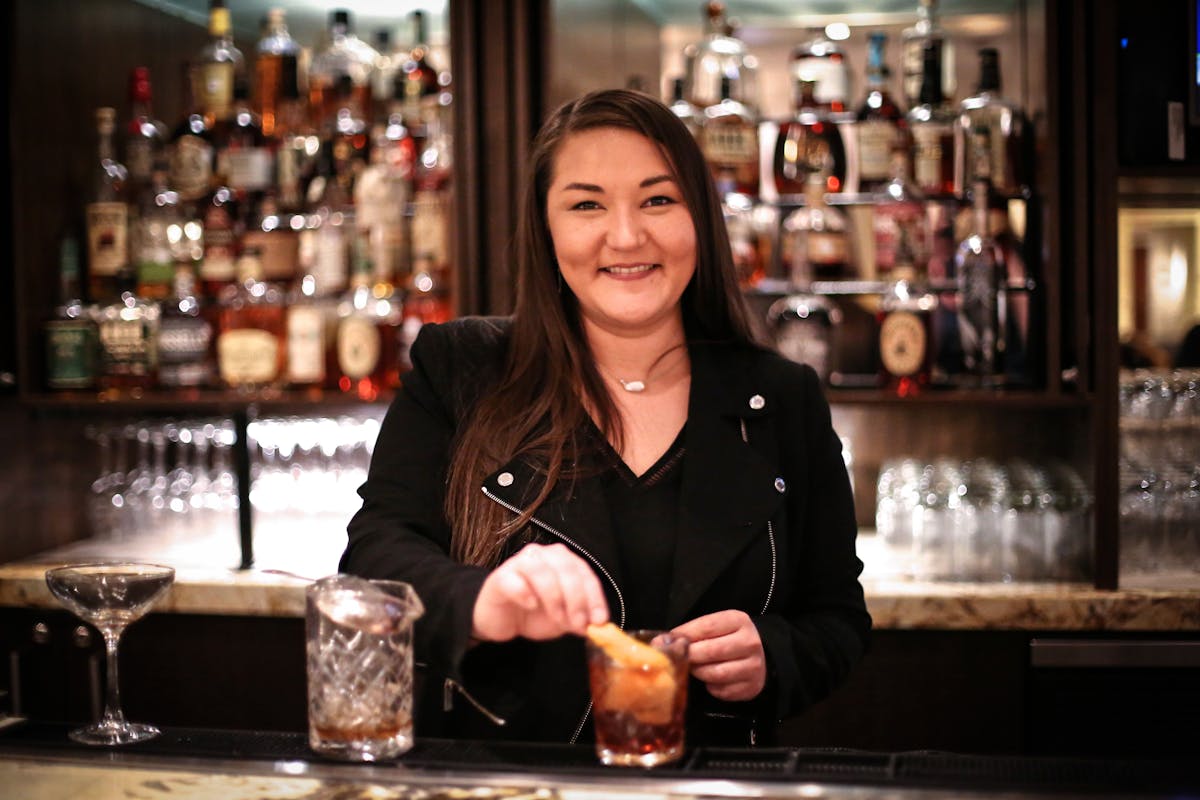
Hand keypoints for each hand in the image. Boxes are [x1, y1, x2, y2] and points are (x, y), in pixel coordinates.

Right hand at [472, 543, 608, 642]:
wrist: (502, 620)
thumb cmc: (533, 613)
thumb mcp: (563, 618)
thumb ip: (579, 618)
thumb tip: (596, 624)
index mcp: (564, 561)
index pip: (585, 574)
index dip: (595, 598)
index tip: (599, 620)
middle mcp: (544, 555)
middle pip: (566, 569)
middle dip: (577, 599)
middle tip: (579, 624)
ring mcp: (519, 563)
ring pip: (542, 571)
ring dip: (554, 598)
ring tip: (557, 619)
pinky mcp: (500, 577)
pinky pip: (514, 581)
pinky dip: (525, 593)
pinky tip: (531, 605)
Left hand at [672, 610, 766, 702]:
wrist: (756, 656)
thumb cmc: (726, 639)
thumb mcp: (713, 627)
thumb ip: (690, 632)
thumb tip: (660, 643)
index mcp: (738, 621)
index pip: (706, 627)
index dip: (684, 635)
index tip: (668, 641)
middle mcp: (750, 642)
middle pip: (712, 651)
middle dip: (690, 656)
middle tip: (679, 659)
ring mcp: (753, 666)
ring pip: (716, 674)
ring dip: (699, 673)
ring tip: (694, 669)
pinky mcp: (751, 687)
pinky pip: (722, 691)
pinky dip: (711, 687)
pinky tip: (709, 681)